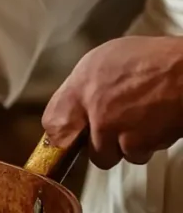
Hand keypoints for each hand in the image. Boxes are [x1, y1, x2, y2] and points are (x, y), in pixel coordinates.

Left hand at [43, 36, 182, 168]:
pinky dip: (148, 145)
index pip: (53, 121)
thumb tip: (79, 104)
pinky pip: (137, 155)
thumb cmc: (158, 59)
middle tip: (118, 128)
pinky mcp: (137, 142)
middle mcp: (94, 106)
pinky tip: (157, 125)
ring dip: (128, 146)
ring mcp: (114, 127)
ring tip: (144, 122)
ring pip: (113, 155)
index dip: (63, 132)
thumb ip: (88, 83)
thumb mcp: (109, 57)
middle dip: (102, 143)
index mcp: (83, 83)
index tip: (70, 136)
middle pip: (84, 145)